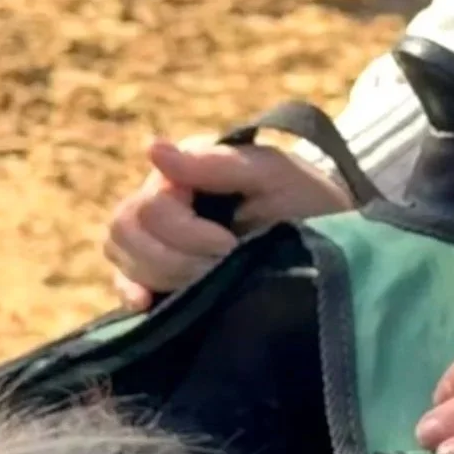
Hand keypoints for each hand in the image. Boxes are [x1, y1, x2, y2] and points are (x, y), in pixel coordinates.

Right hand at [101, 138, 352, 310]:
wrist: (332, 242)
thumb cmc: (308, 199)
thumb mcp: (275, 174)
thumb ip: (216, 164)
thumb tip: (152, 149)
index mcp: (186, 168)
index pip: (149, 207)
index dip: (186, 234)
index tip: (230, 246)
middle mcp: (163, 198)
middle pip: (126, 231)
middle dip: (175, 257)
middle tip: (223, 265)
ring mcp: (158, 236)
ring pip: (122, 255)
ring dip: (164, 275)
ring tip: (212, 281)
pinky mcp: (160, 272)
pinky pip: (123, 281)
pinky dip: (131, 292)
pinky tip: (148, 304)